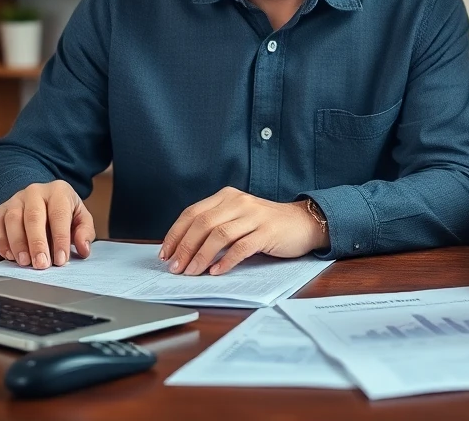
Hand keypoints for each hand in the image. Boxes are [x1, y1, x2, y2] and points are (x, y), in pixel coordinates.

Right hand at [0, 181, 95, 269]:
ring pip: (12, 220)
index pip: (59, 215)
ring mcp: (16, 199)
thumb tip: (83, 248)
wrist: (44, 198)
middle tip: (41, 264)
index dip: (60, 239)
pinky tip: (10, 256)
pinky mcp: (1, 209)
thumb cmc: (64, 211)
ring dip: (18, 244)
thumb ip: (85, 232)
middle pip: (34, 217)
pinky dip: (1, 242)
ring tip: (25, 262)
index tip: (61, 259)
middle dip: (37, 243)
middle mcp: (35, 192)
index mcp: (58, 191)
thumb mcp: (81, 217)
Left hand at [158, 187, 327, 275]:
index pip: (192, 213)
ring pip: (219, 235)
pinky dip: (225, 260)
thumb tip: (183, 250)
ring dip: (201, 256)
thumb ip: (215, 226)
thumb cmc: (265, 225)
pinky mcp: (267, 232)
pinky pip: (241, 247)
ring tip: (192, 272)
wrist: (302, 223)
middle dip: (185, 248)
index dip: (175, 234)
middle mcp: (238, 202)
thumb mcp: (237, 218)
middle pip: (202, 223)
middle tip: (175, 268)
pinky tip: (216, 271)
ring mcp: (254, 215)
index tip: (165, 254)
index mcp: (226, 197)